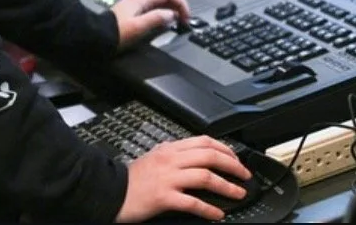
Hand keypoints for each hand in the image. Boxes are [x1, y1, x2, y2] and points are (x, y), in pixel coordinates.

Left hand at [111, 0, 189, 48]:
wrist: (96, 38)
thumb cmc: (114, 33)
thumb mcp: (139, 27)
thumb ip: (157, 19)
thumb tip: (171, 15)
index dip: (181, 3)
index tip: (186, 16)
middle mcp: (138, 0)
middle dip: (177, 6)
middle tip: (184, 20)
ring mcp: (134, 6)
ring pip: (158, 3)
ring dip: (170, 11)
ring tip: (176, 23)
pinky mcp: (131, 14)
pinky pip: (151, 10)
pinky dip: (161, 14)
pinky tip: (162, 24)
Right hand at [115, 136, 251, 222]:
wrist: (111, 192)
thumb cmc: (132, 179)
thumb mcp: (154, 156)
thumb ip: (174, 153)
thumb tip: (195, 154)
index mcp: (170, 148)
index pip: (205, 141)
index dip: (226, 149)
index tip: (236, 159)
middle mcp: (171, 160)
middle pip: (210, 156)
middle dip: (233, 165)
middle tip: (244, 175)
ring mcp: (168, 178)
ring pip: (206, 177)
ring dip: (226, 186)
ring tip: (238, 194)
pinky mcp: (164, 197)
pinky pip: (192, 202)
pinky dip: (208, 208)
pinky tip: (217, 213)